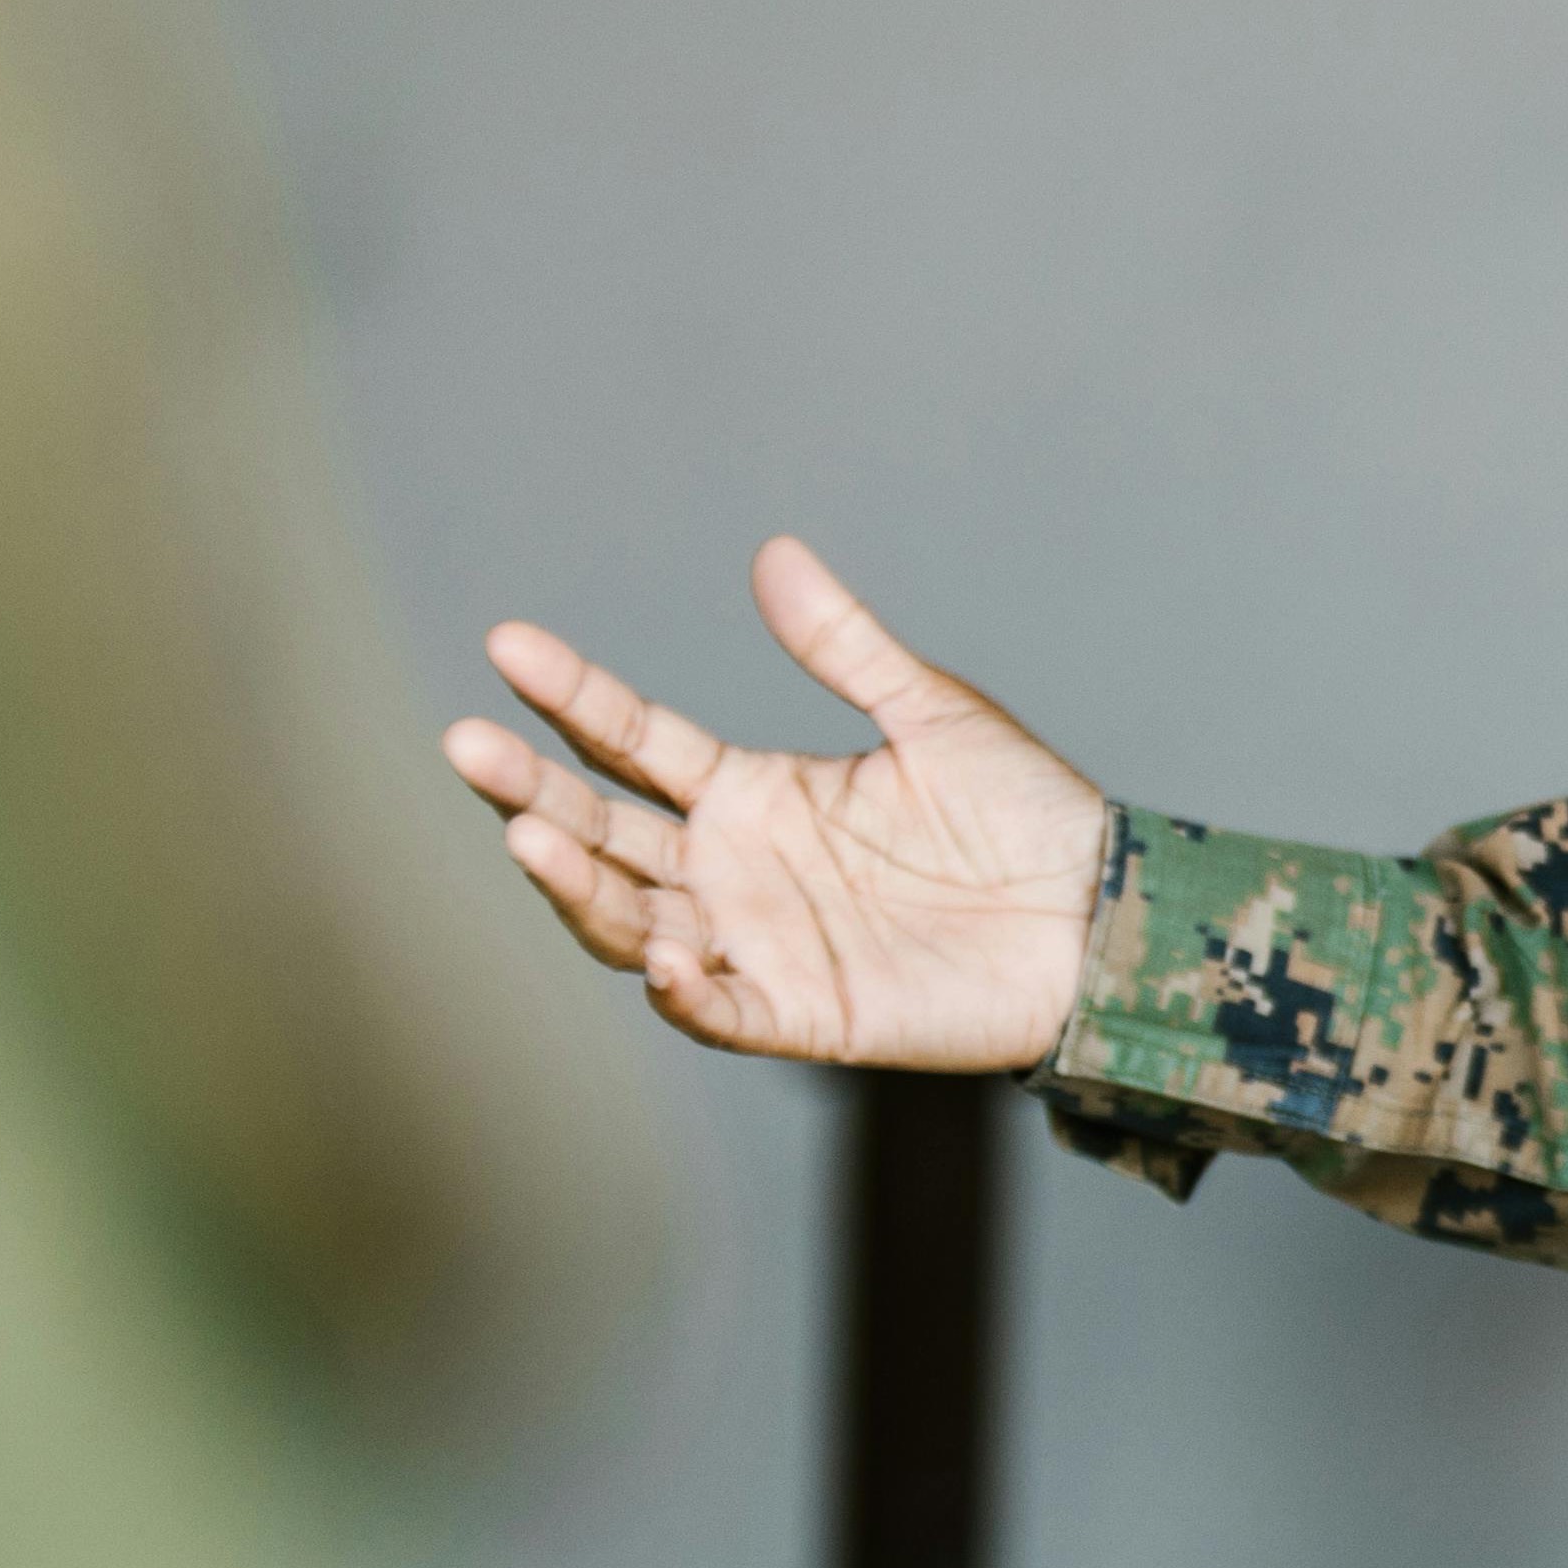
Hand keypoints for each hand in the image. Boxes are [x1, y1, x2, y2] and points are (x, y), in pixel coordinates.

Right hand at [441, 538, 1107, 1070]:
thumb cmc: (1025, 816)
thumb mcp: (931, 714)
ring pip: (633, 923)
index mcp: (754, 792)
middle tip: (465, 744)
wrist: (1102, 918)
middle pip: (603, 833)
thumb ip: (844, 648)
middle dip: (530, 794)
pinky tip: (665, 956)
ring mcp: (759, 944)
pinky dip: (686, 993)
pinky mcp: (805, 1015)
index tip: (507, 645)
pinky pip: (721, 1011)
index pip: (632, 742)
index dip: (569, 696)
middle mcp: (736, 869)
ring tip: (526, 838)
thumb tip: (773, 552)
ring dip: (577, 887)